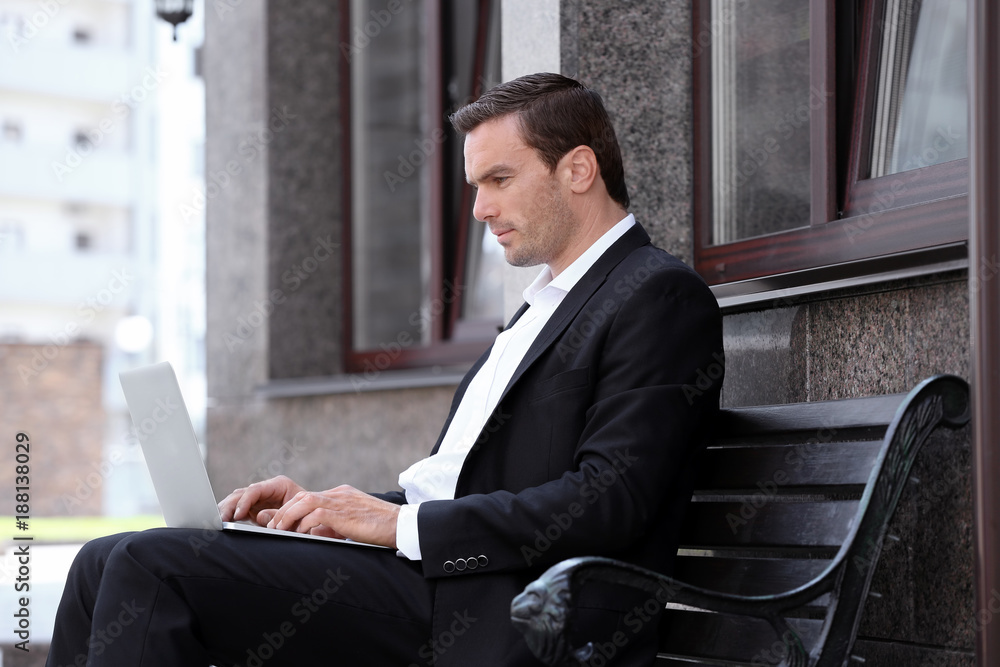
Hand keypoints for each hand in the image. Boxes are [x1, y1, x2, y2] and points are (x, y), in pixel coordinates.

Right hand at [218, 475, 305, 525]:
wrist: (315, 518)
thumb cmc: (310, 515)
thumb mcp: (298, 515)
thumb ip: (279, 515)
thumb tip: (260, 516)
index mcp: (279, 485)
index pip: (255, 490)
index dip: (244, 501)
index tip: (237, 515)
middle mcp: (267, 489)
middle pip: (243, 493)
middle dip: (230, 506)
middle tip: (219, 519)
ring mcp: (259, 498)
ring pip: (237, 500)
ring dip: (226, 510)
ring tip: (215, 521)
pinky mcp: (254, 509)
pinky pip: (238, 509)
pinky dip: (229, 515)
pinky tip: (220, 522)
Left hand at [265, 485, 399, 547]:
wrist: (400, 524)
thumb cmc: (380, 527)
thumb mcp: (354, 522)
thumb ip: (335, 523)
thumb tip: (316, 533)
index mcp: (341, 494)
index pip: (309, 497)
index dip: (292, 509)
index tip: (282, 522)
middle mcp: (338, 494)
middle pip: (302, 496)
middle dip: (284, 511)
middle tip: (273, 526)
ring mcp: (340, 501)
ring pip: (304, 502)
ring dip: (288, 516)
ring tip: (278, 529)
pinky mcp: (342, 512)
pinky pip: (315, 514)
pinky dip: (303, 525)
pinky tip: (300, 534)